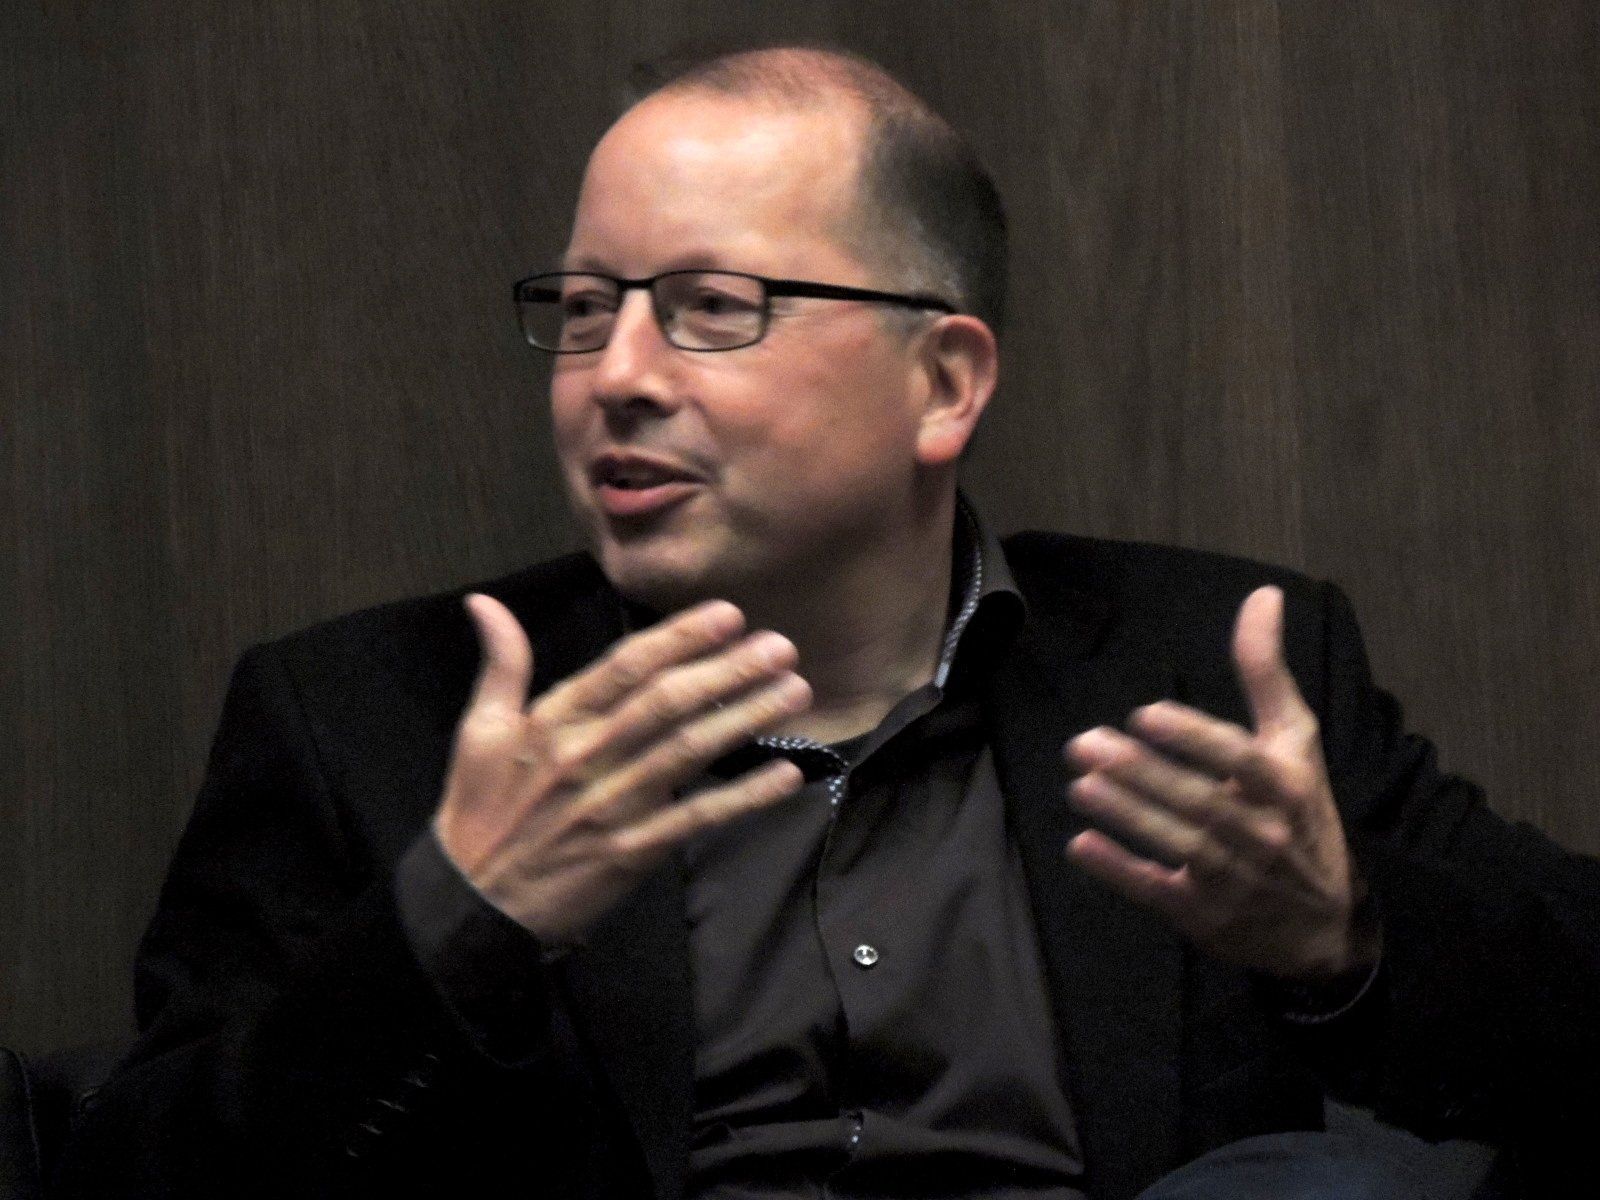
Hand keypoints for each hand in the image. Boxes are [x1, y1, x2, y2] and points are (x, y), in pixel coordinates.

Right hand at [434, 593, 811, 942]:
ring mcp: (612, 806)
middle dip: (728, 671)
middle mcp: (586, 757)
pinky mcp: (631, 853)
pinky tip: (786, 775)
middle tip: (781, 647)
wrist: (470, 907)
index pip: (626, 667)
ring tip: (794, 691)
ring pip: (688, 753)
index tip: (730, 614)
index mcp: (553, 722)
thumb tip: (485, 601)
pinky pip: (696, 819)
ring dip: (746, 718)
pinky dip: (743, 797)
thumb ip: (501, 665)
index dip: (680, 638)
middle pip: (667, 703)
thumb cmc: (480, 812)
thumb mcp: (480, 732)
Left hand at [1063, 586, 1374, 981]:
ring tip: (1080, 785)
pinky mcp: (1203, 916)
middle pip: (1200, 803)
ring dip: (1127, 816)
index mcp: (1287, 788)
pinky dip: (1120, 872)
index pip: (1243, 762)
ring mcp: (1234, 881)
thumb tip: (1262, 595)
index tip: (1147, 714)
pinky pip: (1158, 893)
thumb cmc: (1300, 814)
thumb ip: (1267, 672)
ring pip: (1177, 845)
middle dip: (1141, 773)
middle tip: (1084, 744)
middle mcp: (1264, 835)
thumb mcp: (1294, 742)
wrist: (1322, 924)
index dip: (1196, 740)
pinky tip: (1081, 845)